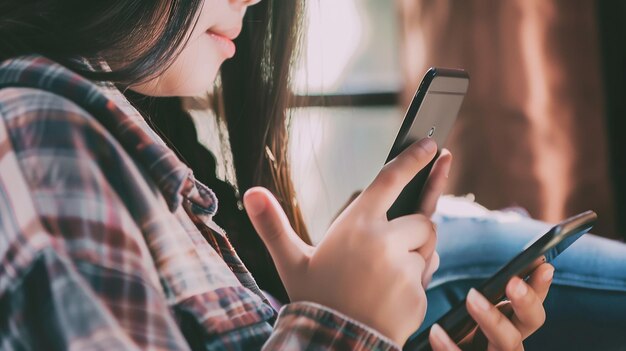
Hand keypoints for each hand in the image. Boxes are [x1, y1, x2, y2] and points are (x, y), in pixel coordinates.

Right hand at [244, 138, 451, 344]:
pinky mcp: (419, 293)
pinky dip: (416, 280)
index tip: (431, 144)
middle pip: (423, 218)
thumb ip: (273, 225)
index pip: (390, 180)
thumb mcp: (292, 262)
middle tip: (388, 249)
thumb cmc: (314, 299)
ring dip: (417, 253)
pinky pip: (428, 275)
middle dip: (414, 229)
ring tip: (384, 275)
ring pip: (429, 247)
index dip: (414, 159)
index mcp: (356, 226)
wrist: (334, 345)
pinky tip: (390, 294)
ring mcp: (405, 268)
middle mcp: (384, 242)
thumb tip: (250, 193)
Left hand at [429, 263, 553, 349]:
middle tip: (513, 283)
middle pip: (530, 324)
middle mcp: (509, 345)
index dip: (541, 288)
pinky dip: (450, 347)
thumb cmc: (453, 338)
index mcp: (510, 328)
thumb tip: (454, 263)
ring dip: (493, 320)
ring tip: (472, 298)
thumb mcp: (466, 316)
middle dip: (526, 302)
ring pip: (508, 344)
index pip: (531, 307)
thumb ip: (474, 297)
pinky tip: (437, 332)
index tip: (544, 266)